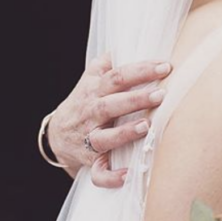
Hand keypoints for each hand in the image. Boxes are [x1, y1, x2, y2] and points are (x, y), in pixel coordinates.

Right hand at [47, 54, 171, 187]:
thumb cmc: (85, 101)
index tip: (165, 66)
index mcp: (95, 91)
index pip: (117, 77)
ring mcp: (88, 139)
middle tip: (161, 95)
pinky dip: (111, 176)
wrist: (56, 135)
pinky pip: (98, 173)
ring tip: (146, 127)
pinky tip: (128, 175)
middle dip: (135, 100)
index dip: (140, 70)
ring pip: (103, 138)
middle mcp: (90, 114)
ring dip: (124, 134)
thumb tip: (126, 44)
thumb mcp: (91, 78)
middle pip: (110, 105)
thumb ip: (108, 62)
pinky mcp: (89, 161)